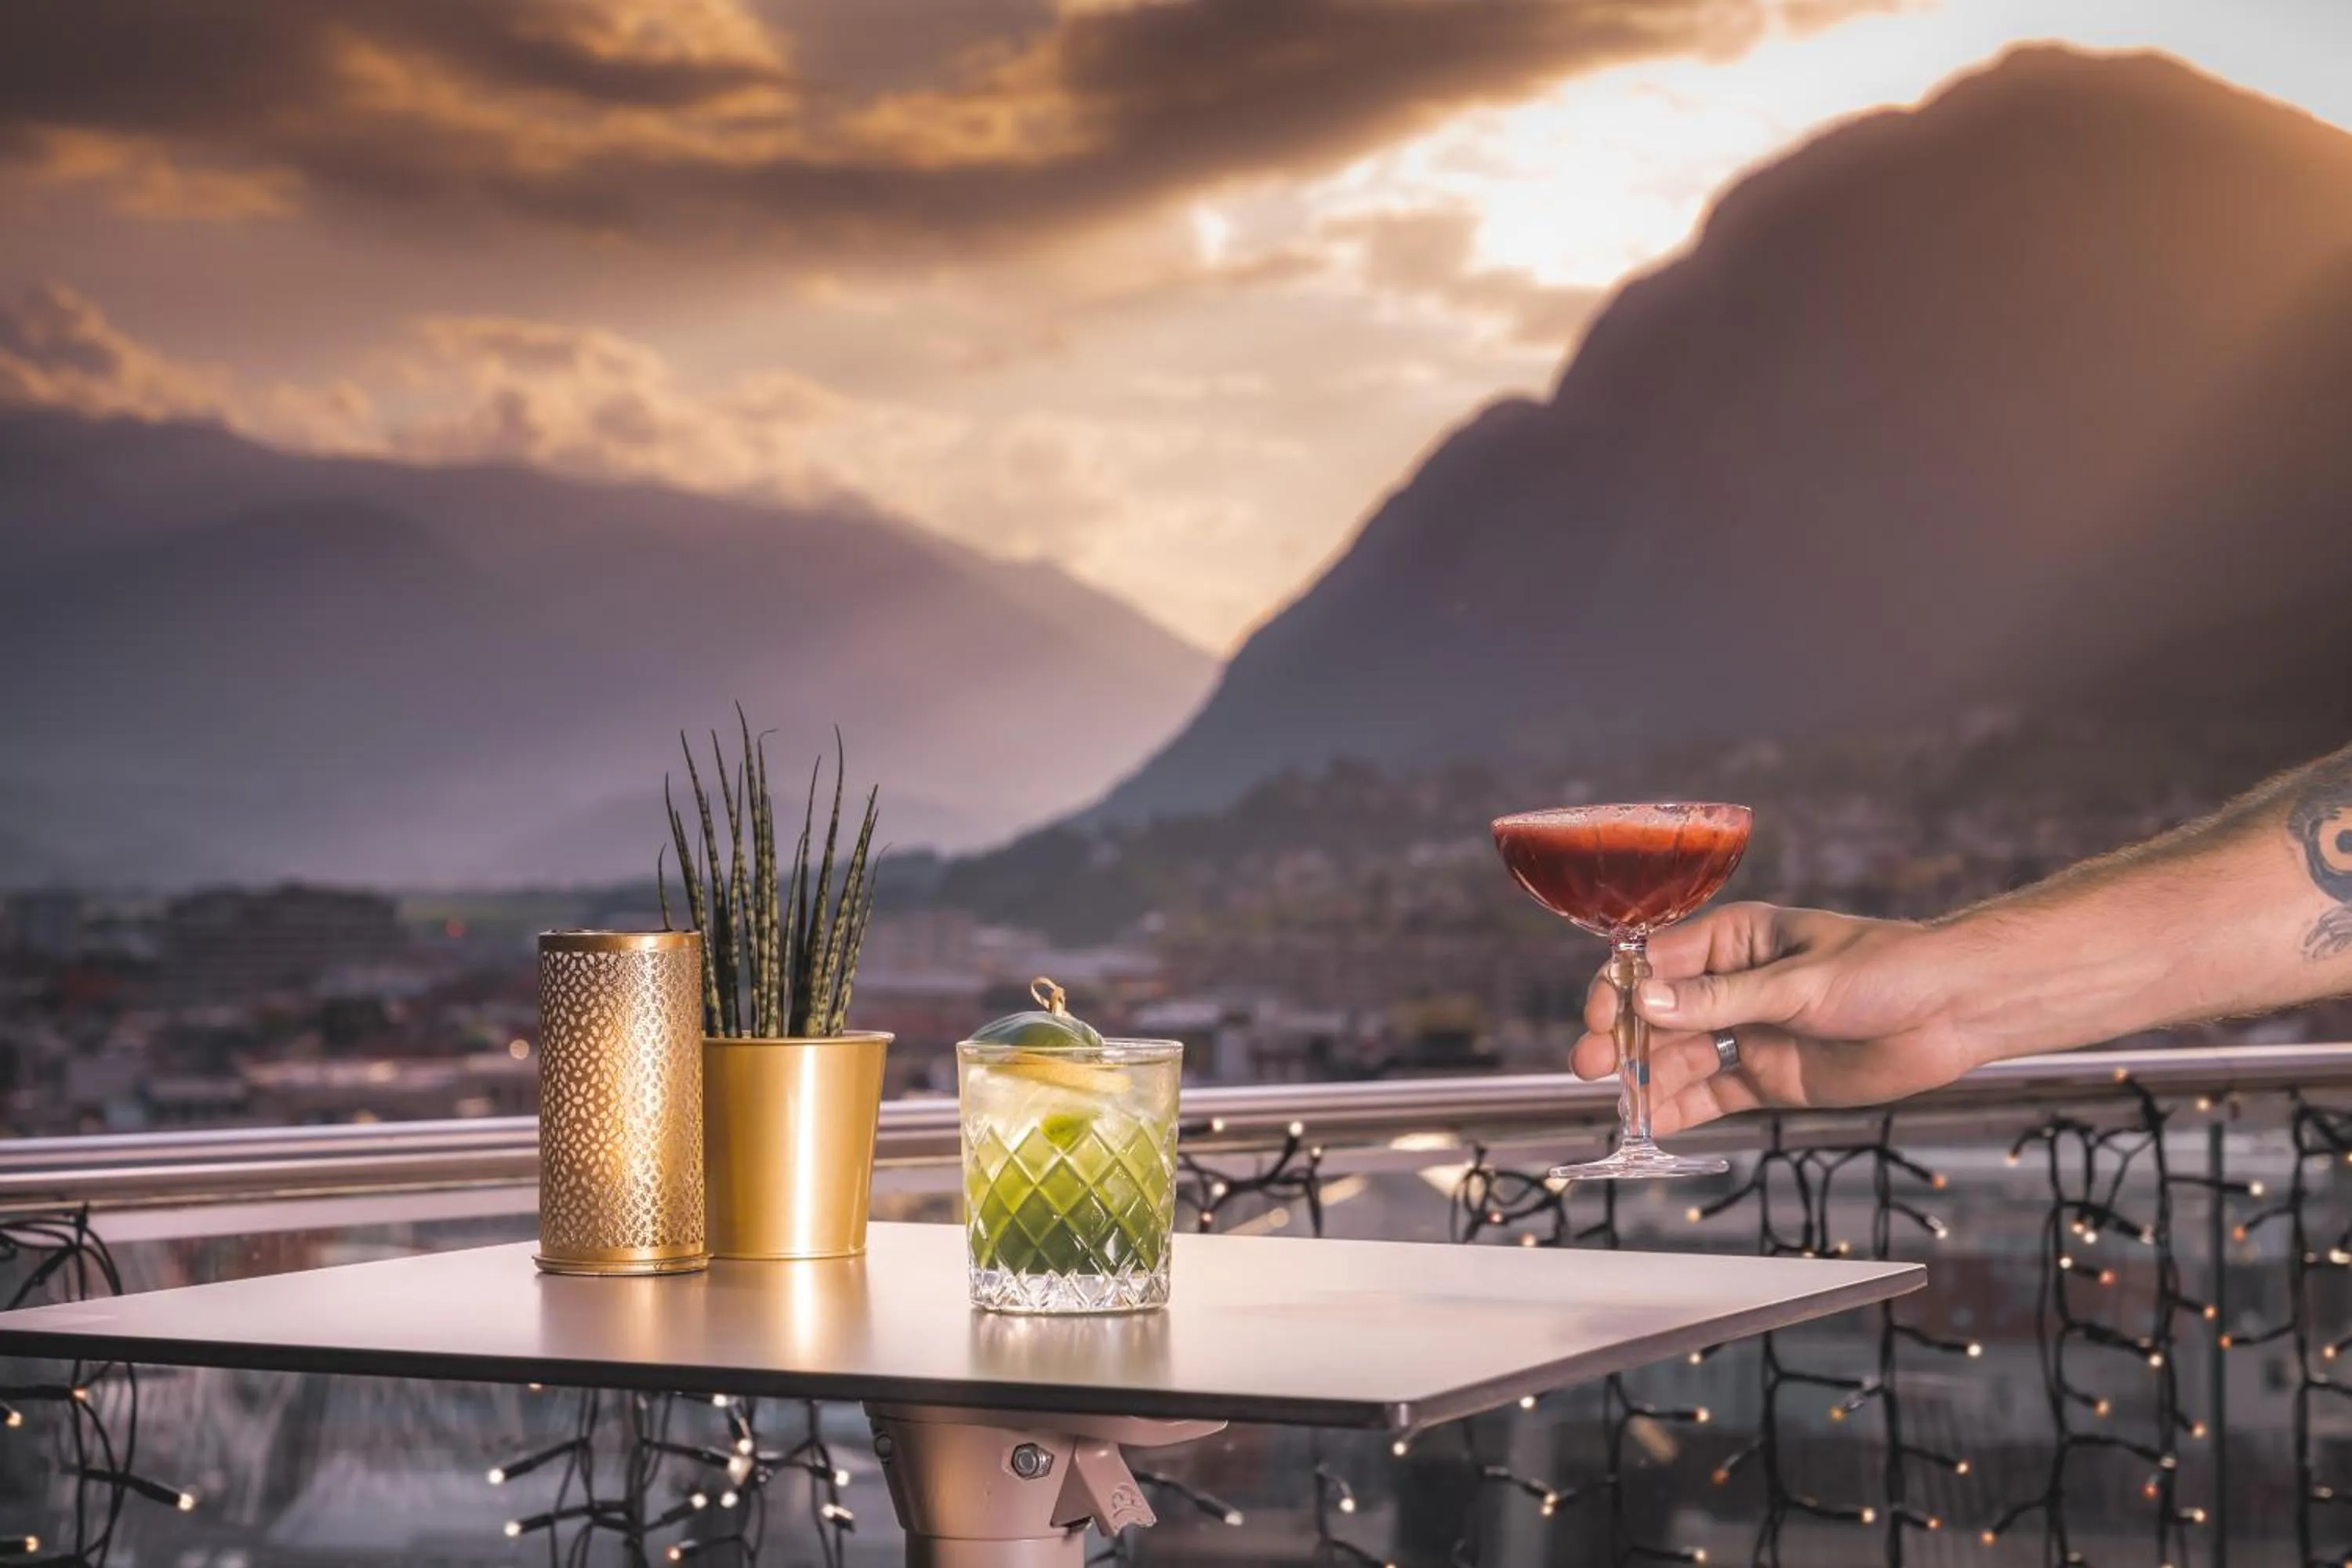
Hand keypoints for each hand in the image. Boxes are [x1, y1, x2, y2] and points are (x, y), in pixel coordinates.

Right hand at [1566, 903, 1987, 1134]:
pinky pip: (1713, 1094)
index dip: (1622, 988)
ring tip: (1613, 1100)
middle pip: (1662, 1014)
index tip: (1598, 1016)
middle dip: (1624, 1038)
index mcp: (1737, 940)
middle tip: (1590, 1064)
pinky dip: (1681, 1109)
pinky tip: (1649, 1123)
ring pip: (1681, 1057)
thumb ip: (1721, 999)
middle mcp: (1734, 986)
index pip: (1660, 961)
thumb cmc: (1886, 971)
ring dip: (1645, 1076)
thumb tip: (1646, 1003)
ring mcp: (1750, 1034)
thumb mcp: (1799, 983)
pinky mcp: (1770, 1078)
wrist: (1954, 1011)